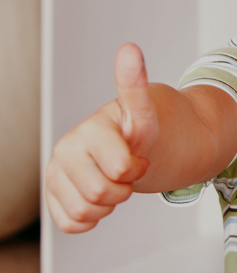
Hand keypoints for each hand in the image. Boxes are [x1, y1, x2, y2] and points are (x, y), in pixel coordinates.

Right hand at [44, 43, 159, 233]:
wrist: (134, 147)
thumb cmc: (140, 131)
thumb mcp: (144, 111)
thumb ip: (134, 86)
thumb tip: (129, 48)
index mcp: (87, 131)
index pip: (119, 168)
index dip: (137, 168)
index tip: (139, 155)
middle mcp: (65, 150)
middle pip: (102, 194)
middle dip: (125, 188)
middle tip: (129, 171)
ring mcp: (56, 174)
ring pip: (87, 211)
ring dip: (109, 204)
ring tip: (115, 182)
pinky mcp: (54, 195)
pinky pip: (72, 224)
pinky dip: (91, 218)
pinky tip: (100, 199)